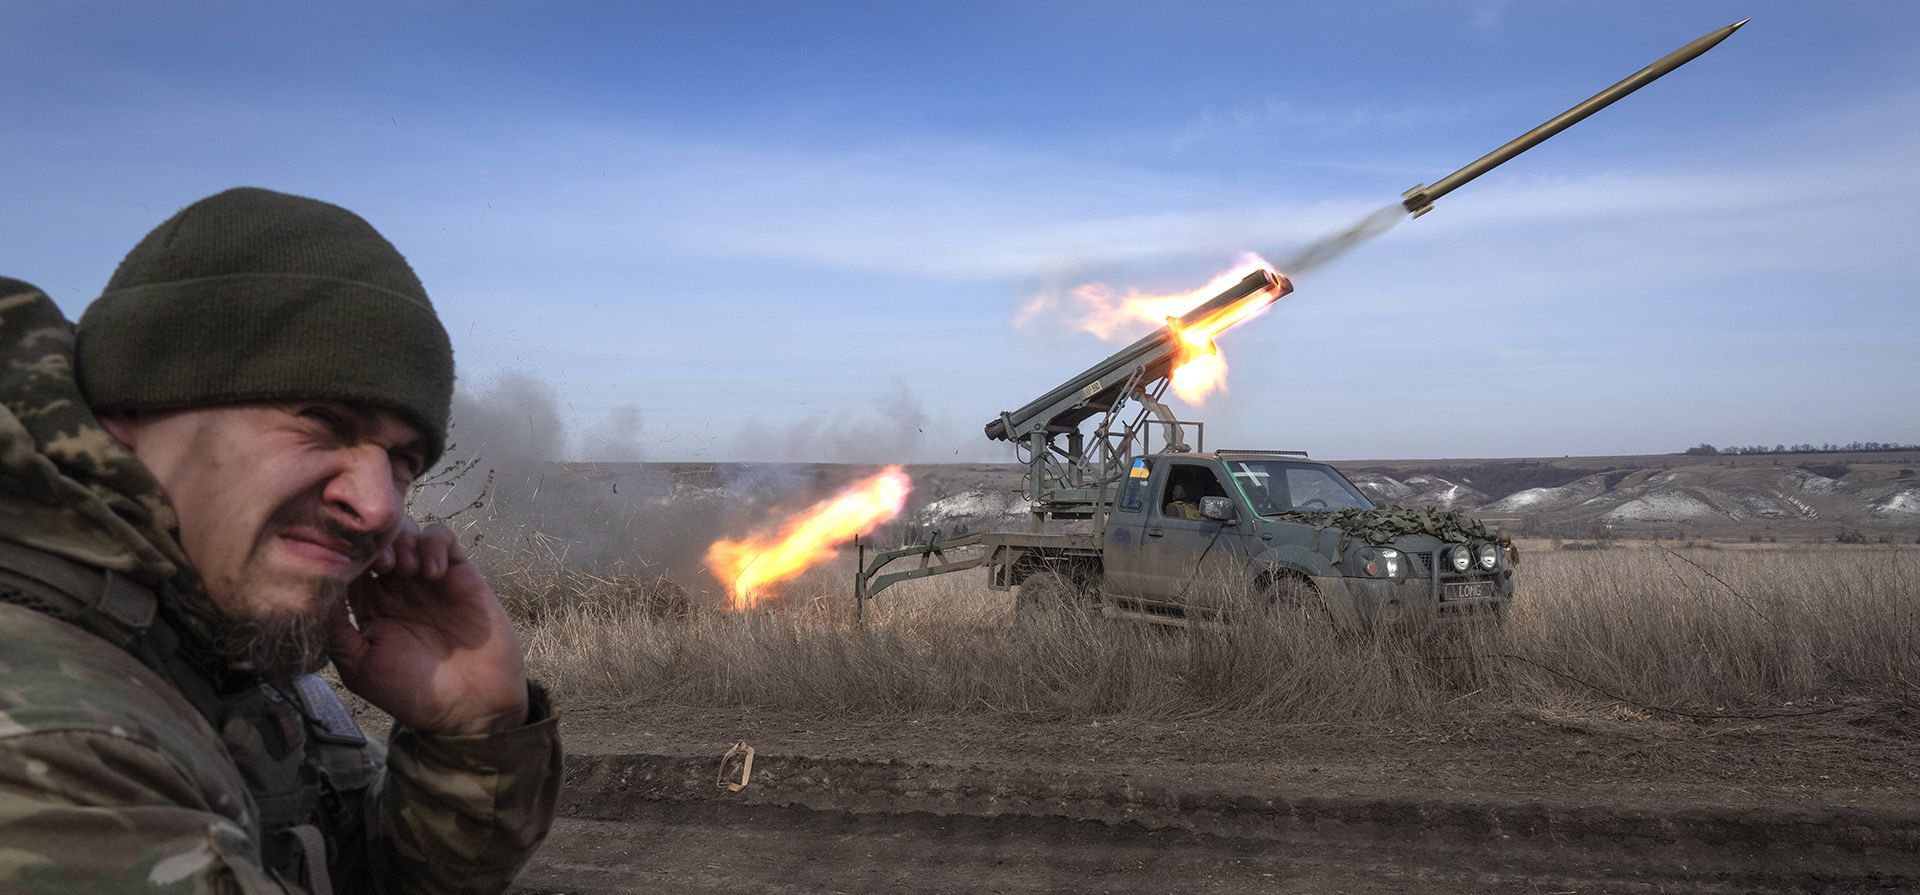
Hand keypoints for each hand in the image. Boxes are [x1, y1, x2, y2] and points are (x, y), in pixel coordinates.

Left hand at [331, 518, 529, 735]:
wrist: (471, 706)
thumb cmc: (414, 693)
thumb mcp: (360, 667)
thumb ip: (336, 631)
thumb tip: (314, 594)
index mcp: (369, 608)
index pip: (350, 565)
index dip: (344, 556)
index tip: (344, 564)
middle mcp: (396, 588)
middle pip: (377, 541)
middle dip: (374, 544)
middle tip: (379, 566)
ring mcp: (428, 579)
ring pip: (407, 532)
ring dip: (402, 542)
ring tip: (405, 571)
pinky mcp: (460, 573)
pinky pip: (443, 537)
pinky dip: (434, 545)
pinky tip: (432, 573)